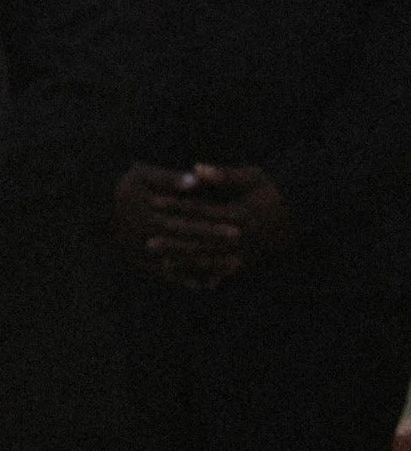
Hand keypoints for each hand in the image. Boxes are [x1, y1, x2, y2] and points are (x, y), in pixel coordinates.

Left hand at [113, 160, 291, 288]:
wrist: (301, 212)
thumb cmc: (272, 189)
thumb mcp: (251, 176)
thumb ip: (223, 175)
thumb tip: (196, 169)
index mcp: (239, 213)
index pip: (200, 210)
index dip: (176, 206)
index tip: (155, 202)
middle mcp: (241, 236)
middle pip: (202, 240)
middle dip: (175, 241)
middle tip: (150, 242)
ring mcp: (246, 252)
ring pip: (212, 260)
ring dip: (187, 262)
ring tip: (163, 262)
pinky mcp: (250, 262)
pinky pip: (226, 272)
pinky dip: (209, 276)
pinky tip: (193, 281)